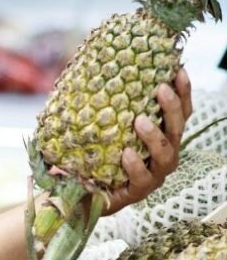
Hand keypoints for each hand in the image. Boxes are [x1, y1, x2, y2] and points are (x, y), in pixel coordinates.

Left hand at [105, 68, 192, 214]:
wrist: (76, 190)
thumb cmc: (91, 153)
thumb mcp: (98, 126)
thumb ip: (102, 104)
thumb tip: (91, 66)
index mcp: (160, 136)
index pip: (179, 113)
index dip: (183, 92)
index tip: (177, 70)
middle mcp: (162, 154)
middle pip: (177, 129)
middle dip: (172, 108)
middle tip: (160, 89)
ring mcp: (153, 175)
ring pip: (166, 154)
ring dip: (155, 136)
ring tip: (140, 120)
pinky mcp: (138, 192)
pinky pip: (142, 178)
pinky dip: (135, 165)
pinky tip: (126, 153)